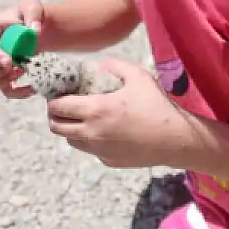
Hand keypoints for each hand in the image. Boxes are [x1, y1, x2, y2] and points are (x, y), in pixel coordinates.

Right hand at [0, 0, 44, 98]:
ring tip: (21, 71)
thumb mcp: (31, 6)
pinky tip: (30, 87)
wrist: (33, 30)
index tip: (9, 61)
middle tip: (13, 68)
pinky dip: (17, 93)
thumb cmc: (27, 16)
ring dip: (1, 83)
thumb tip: (34, 31)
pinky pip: (1, 92)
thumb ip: (34, 12)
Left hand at [47, 59, 195, 167]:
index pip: (57, 107)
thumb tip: (98, 67)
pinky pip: (90, 150)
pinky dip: (90, 140)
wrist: (175, 140)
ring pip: (71, 140)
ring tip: (84, 118)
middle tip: (65, 106)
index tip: (59, 93)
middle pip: (56, 127)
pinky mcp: (107, 161)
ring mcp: (98, 150)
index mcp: (95, 110)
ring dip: (71, 128)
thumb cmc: (156, 105)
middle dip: (56, 115)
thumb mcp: (137, 76)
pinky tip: (106, 131)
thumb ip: (113, 66)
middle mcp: (91, 133)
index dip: (53, 99)